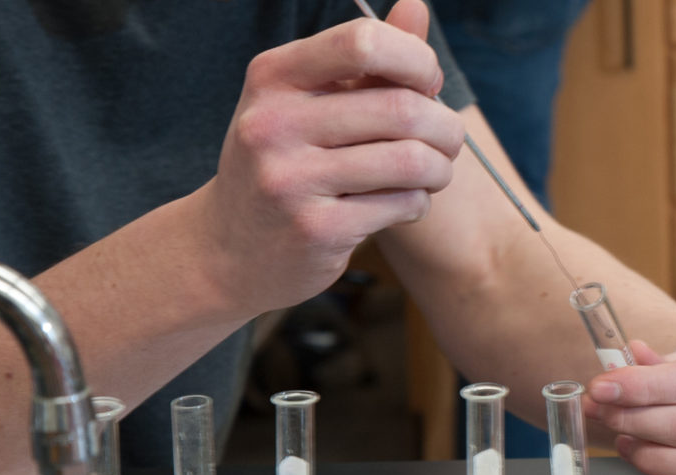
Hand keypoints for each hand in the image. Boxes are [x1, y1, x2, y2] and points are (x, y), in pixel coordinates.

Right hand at [192, 0, 463, 316]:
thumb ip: (365, 58)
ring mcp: (290, 180)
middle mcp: (273, 124)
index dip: (416, 60)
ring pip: (412, 160)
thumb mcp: (306, 102)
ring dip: (440, 168)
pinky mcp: (315, 229)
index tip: (427, 82)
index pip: (363, 42)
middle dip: (445, 126)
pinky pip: (403, 203)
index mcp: (273, 77)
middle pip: (401, 107)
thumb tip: (417, 6)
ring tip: (433, 173)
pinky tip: (403, 203)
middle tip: (448, 141)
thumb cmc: (282, 164)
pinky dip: (418, 203)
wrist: (227, 250)